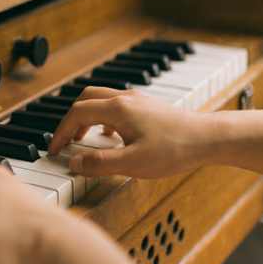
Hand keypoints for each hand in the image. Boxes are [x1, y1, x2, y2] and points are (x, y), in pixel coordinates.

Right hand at [48, 87, 208, 178]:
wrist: (208, 138)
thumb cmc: (175, 149)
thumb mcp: (133, 163)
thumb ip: (100, 163)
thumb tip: (74, 164)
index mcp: (117, 110)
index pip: (76, 114)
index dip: (61, 132)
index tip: (54, 150)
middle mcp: (125, 99)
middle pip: (85, 99)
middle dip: (70, 120)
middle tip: (64, 140)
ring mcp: (137, 101)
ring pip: (100, 100)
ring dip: (86, 117)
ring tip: (81, 138)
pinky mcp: (147, 107)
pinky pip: (115, 105)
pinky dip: (102, 116)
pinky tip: (109, 134)